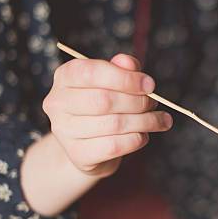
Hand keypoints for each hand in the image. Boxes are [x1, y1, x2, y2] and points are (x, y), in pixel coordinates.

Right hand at [42, 54, 172, 176]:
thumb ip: (122, 68)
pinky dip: (136, 139)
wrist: (88, 145)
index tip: (150, 85)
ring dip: (145, 121)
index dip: (125, 78)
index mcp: (65, 76)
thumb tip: (130, 64)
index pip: (91, 72)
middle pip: (104, 100)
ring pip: (114, 124)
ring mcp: (64, 131)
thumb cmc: (103, 105)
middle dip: (138, 102)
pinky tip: (144, 135)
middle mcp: (58, 103)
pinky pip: (114, 146)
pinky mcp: (77, 154)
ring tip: (160, 120)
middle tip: (154, 103)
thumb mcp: (112, 81)